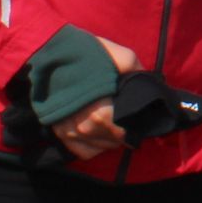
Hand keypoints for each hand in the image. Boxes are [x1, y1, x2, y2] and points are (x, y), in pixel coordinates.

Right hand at [49, 35, 137, 160]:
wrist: (50, 50)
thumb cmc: (87, 53)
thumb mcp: (120, 55)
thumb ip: (136, 71)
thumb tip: (151, 84)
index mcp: (98, 110)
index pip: (120, 133)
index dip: (131, 129)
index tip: (135, 120)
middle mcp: (81, 125)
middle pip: (110, 140)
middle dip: (122, 132)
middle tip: (127, 119)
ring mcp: (67, 131)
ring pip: (98, 147)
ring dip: (109, 139)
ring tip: (113, 124)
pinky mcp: (58, 132)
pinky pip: (82, 151)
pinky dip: (93, 146)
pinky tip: (98, 132)